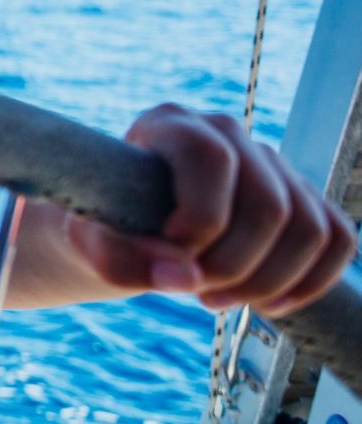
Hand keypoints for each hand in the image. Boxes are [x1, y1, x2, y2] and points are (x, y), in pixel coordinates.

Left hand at [66, 103, 355, 315]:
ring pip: (309, 228)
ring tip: (218, 299)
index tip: (170, 254)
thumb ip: (124, 260)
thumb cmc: (106, 231)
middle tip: (197, 294)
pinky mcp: (300, 196)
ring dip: (269, 282)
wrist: (125, 232)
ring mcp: (269, 161)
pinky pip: (337, 239)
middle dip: (235, 266)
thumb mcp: (93, 245)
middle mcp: (226, 132)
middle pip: (269, 205)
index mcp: (170, 124)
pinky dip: (310, 282)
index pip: (210, 158)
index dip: (199, 219)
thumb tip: (185, 278)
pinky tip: (267, 305)